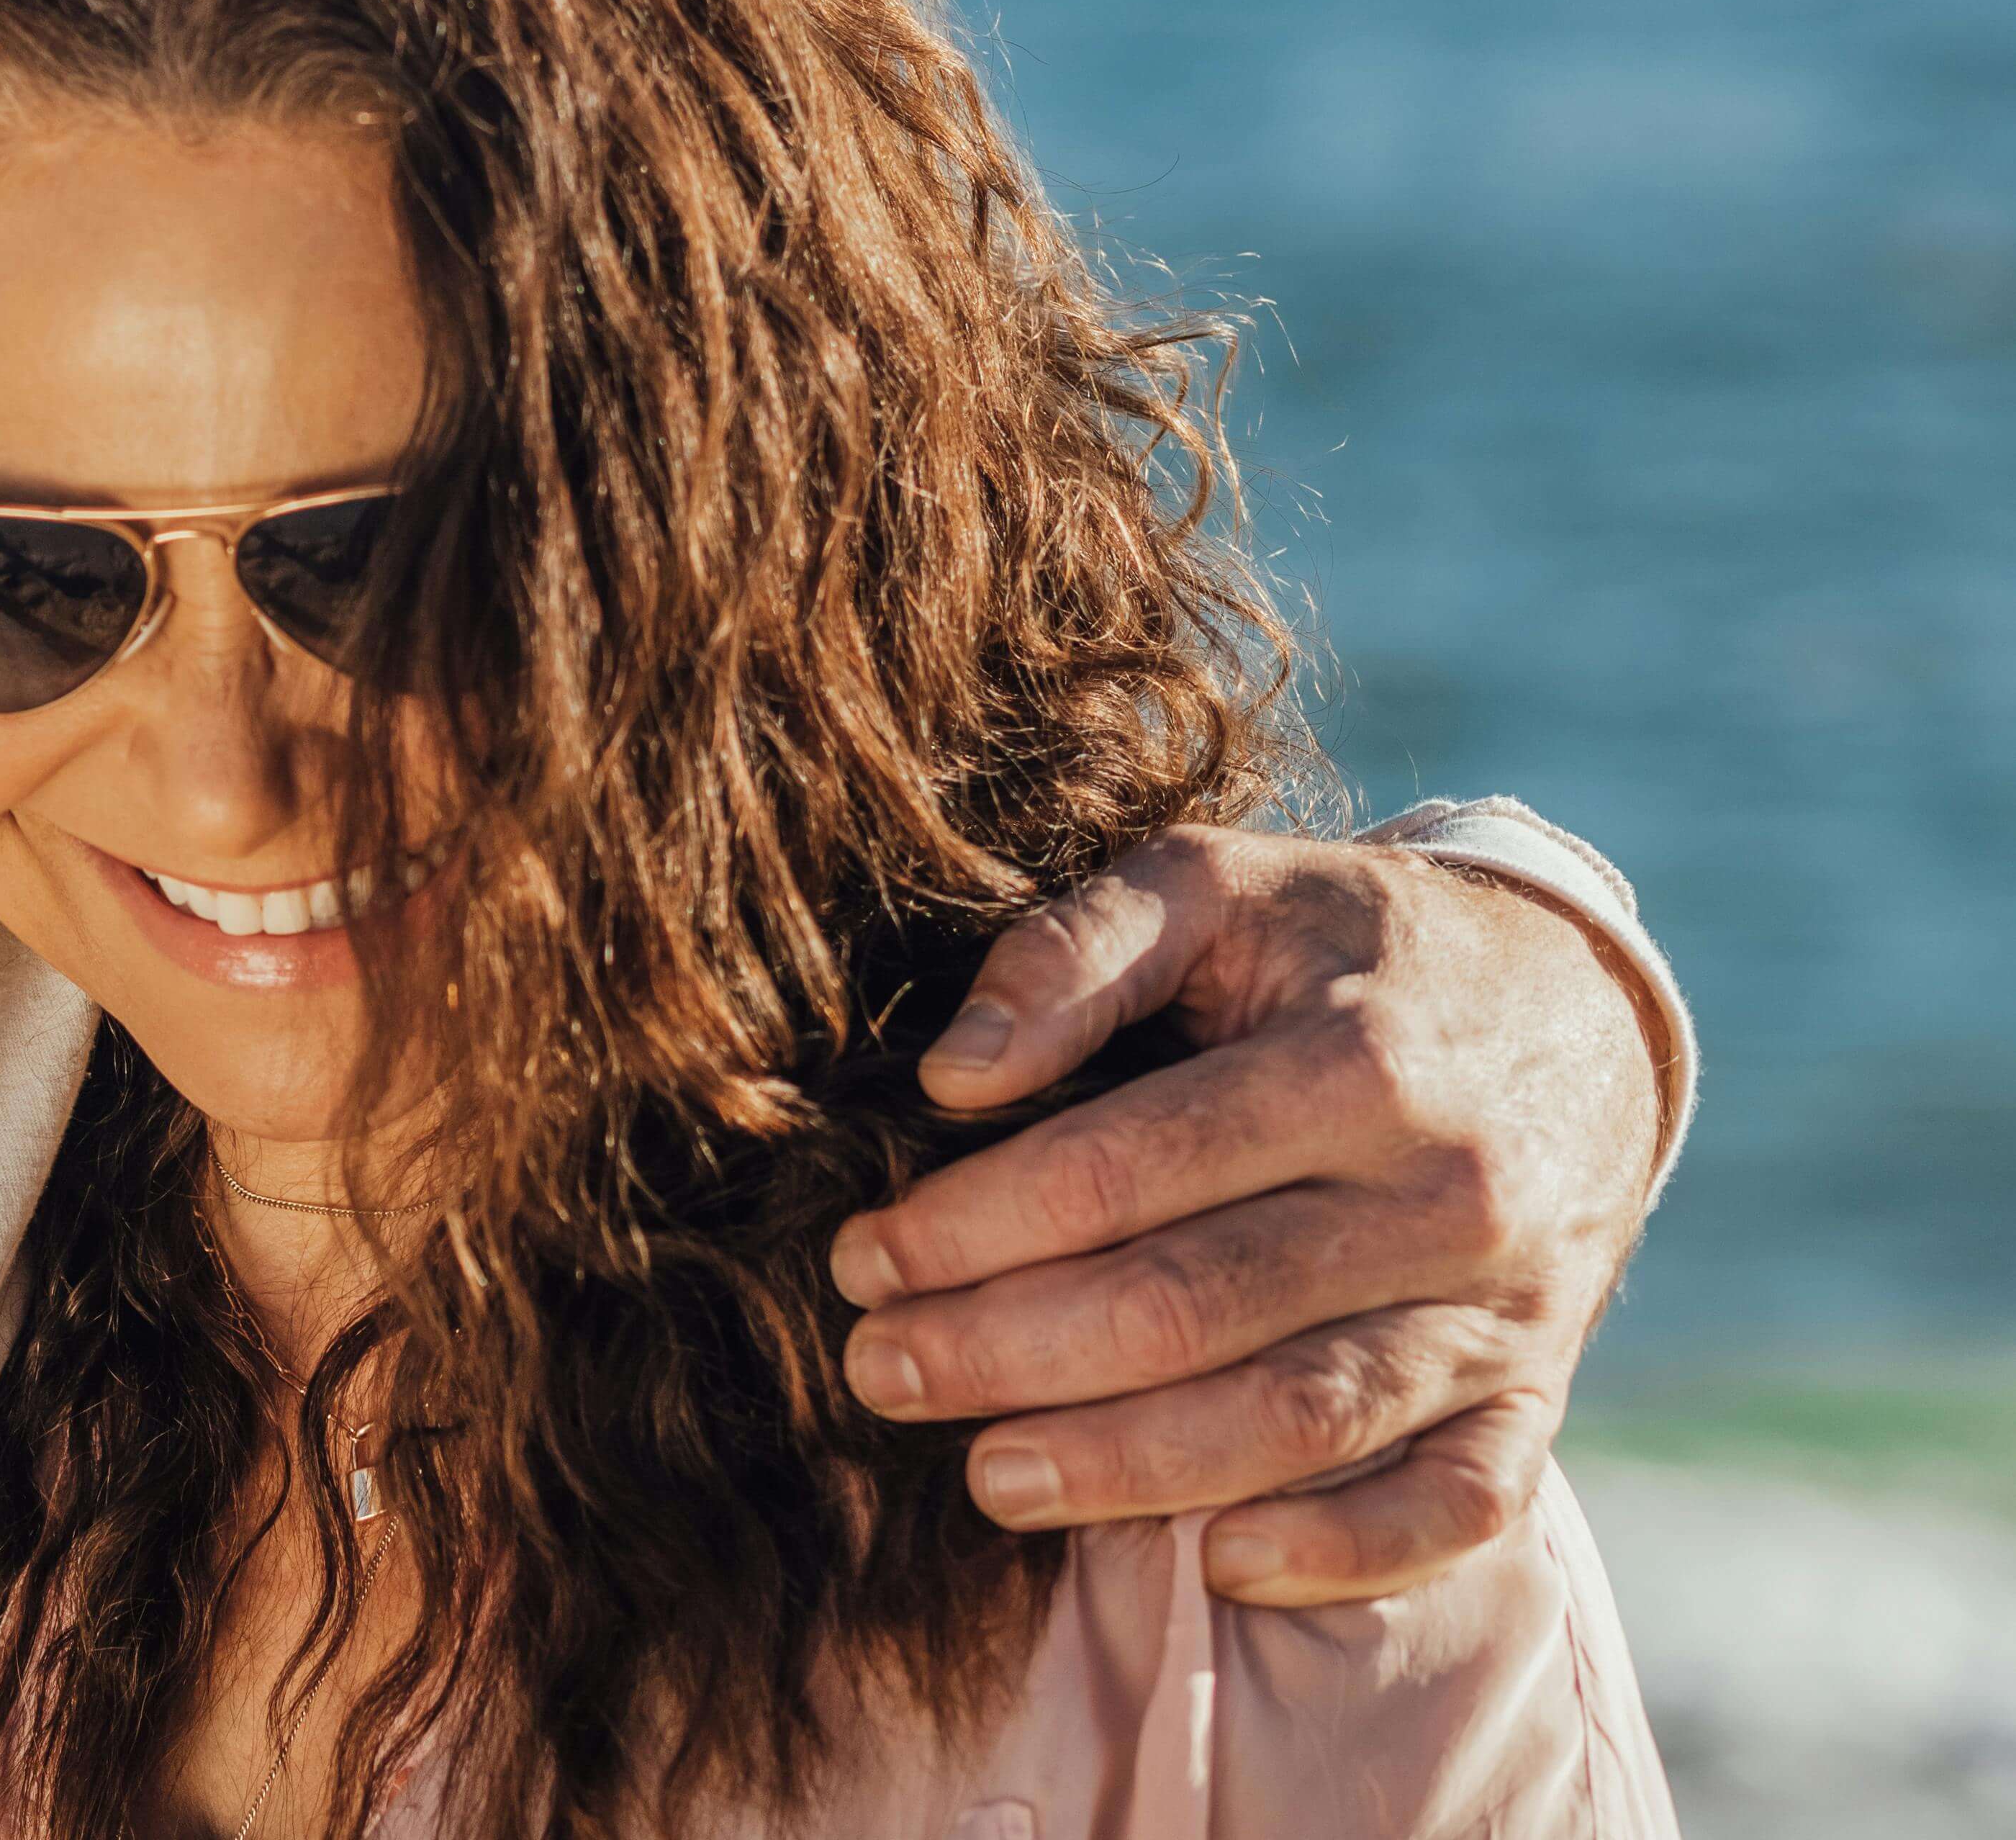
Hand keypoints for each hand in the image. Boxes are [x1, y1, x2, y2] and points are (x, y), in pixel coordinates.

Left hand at [825, 823, 1663, 1607]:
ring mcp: (1502, 1307)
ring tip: (988, 1477)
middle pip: (1197, 1305)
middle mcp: (1443, 1192)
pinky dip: (1344, 1552)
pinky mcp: (1536, 1390)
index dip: (975, 1224)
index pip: (1127, 1168)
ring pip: (1306, 1418)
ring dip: (1132, 1466)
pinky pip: (1459, 1506)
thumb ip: (1076, 953)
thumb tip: (953, 1072)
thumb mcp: (1217, 885)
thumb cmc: (1346, 945)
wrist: (1582, 1008)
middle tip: (881, 1371)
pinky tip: (1217, 1562)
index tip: (864, 1257)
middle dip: (1011, 1353)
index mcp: (1358, 1057)